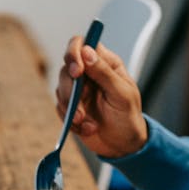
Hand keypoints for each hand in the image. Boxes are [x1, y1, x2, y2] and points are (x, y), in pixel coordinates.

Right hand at [55, 37, 147, 157]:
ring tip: (86, 122)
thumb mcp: (122, 94)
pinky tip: (88, 128)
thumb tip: (87, 51)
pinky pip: (60, 108)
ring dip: (71, 108)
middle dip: (70, 89)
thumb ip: (104, 72)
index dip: (74, 52)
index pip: (82, 44)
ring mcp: (77, 90)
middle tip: (80, 108)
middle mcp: (88, 73)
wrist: (123, 145)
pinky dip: (71, 121)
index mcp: (105, 63)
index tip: (77, 71)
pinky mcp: (70, 107)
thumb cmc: (128, 117)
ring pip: (60, 88)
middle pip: (66, 67)